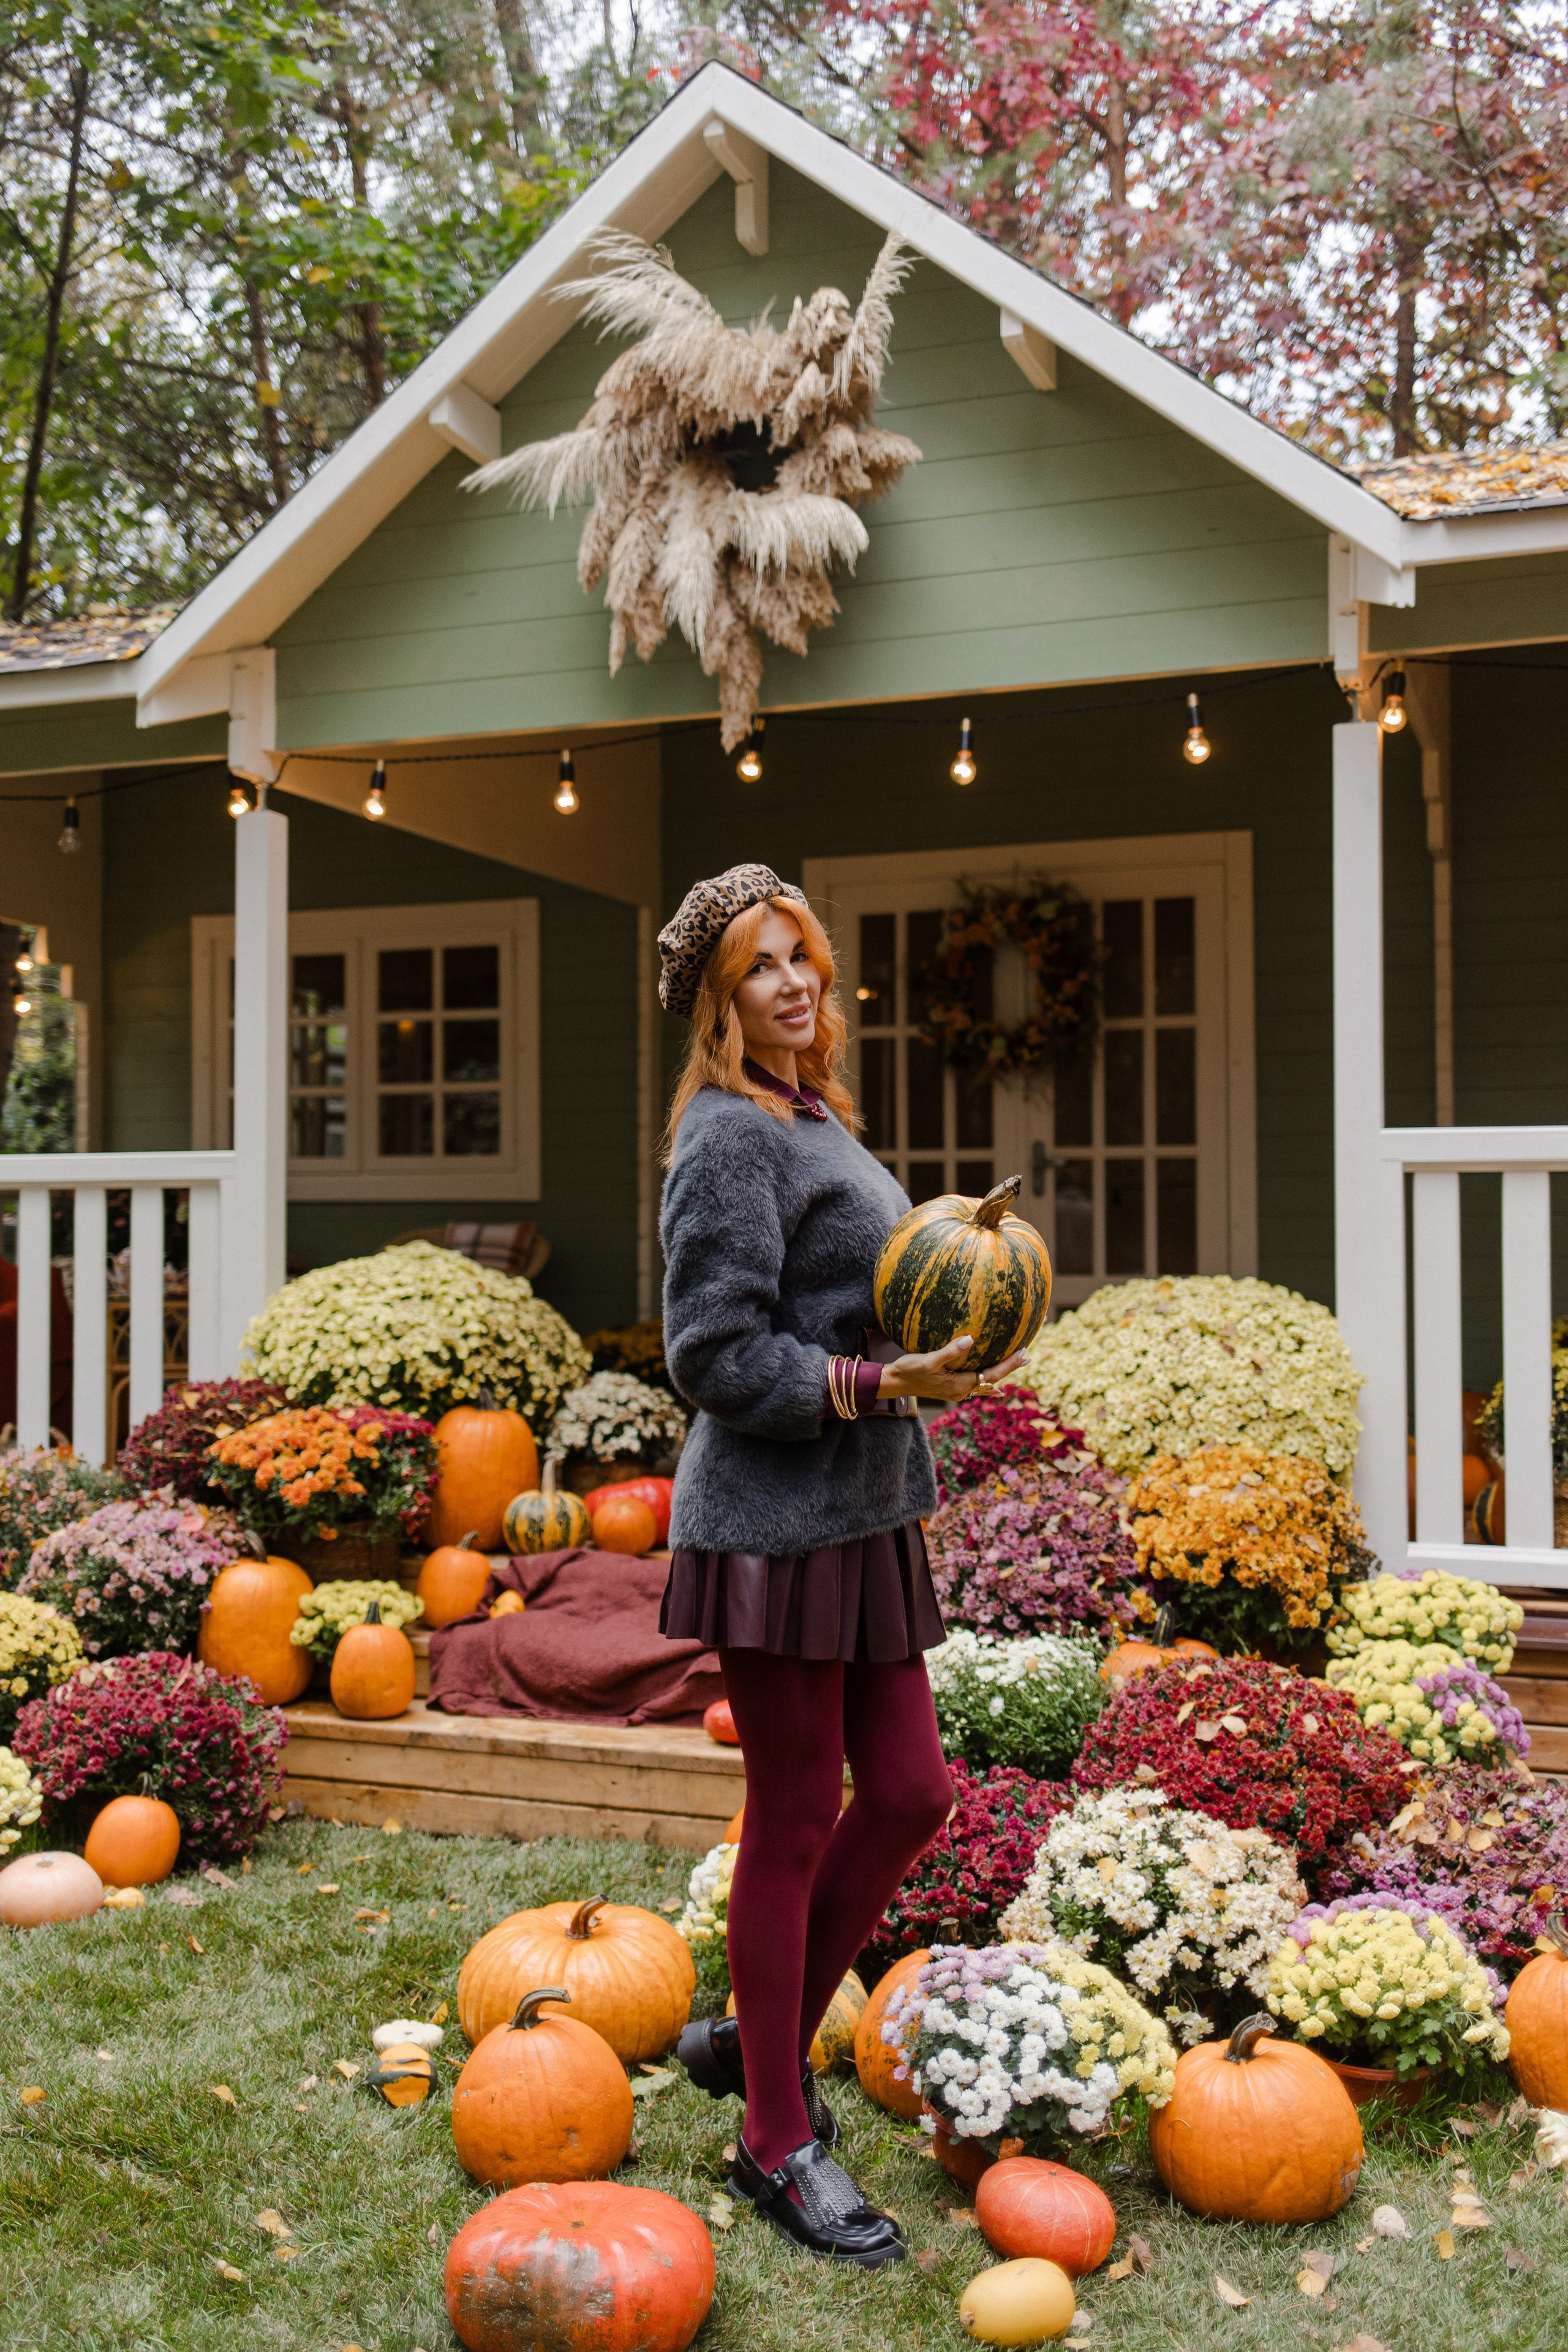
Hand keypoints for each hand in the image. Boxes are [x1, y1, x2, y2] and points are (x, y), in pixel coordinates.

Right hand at [877, 1334, 1027, 1403]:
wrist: (894, 1384)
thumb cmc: (909, 1370)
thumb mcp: (928, 1360)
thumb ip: (950, 1351)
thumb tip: (971, 1339)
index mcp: (960, 1384)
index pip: (991, 1374)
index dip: (1008, 1364)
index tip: (1023, 1352)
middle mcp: (962, 1391)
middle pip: (992, 1379)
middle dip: (1010, 1368)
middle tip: (1027, 1356)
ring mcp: (957, 1392)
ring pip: (986, 1383)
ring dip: (1001, 1374)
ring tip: (1017, 1365)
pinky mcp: (951, 1389)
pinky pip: (976, 1387)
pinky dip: (989, 1385)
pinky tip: (995, 1388)